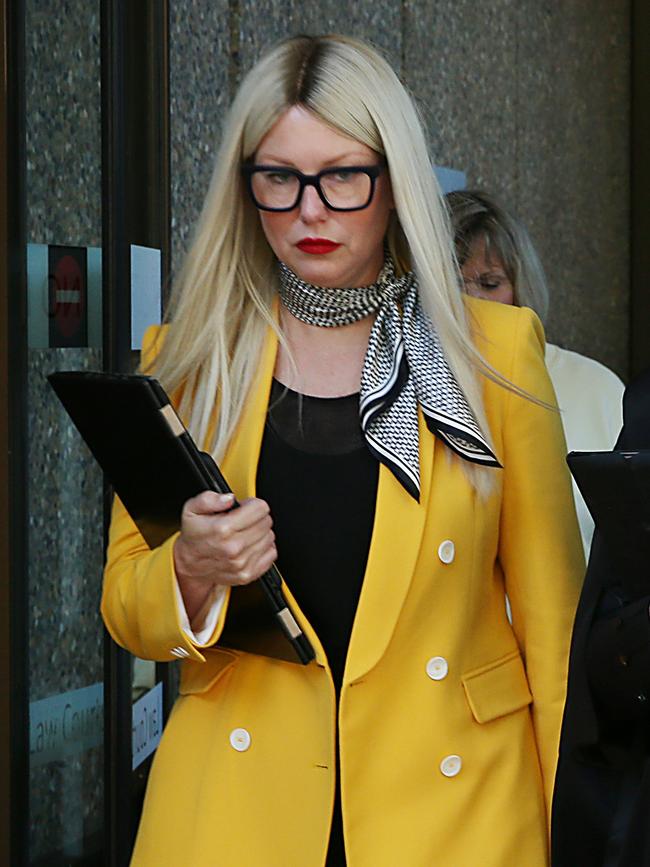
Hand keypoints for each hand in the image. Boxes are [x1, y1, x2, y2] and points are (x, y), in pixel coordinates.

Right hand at [173, 492, 276, 615]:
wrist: (190, 563)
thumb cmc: (194, 536)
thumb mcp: (192, 509)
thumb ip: (209, 499)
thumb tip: (229, 498)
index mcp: (222, 529)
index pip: (260, 509)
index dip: (252, 504)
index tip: (244, 507)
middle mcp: (234, 548)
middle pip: (266, 522)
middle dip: (256, 518)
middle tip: (242, 521)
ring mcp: (242, 563)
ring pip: (270, 537)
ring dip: (260, 533)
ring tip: (244, 533)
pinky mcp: (248, 574)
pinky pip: (271, 554)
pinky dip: (264, 548)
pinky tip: (249, 545)